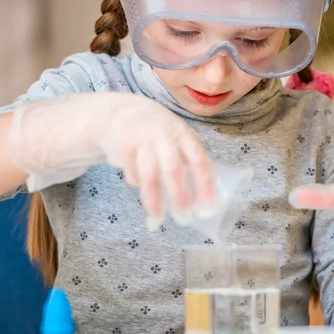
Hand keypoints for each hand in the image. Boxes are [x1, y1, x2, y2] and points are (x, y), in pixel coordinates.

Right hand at [9, 92, 215, 229]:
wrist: (125, 113)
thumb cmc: (161, 135)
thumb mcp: (180, 140)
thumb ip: (191, 161)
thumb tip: (207, 197)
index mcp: (185, 136)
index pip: (200, 161)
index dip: (205, 185)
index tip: (209, 208)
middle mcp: (165, 137)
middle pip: (173, 169)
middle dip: (180, 196)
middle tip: (184, 220)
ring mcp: (143, 141)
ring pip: (149, 176)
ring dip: (153, 201)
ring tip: (158, 220)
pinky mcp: (124, 147)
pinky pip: (132, 174)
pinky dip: (136, 185)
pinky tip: (139, 188)